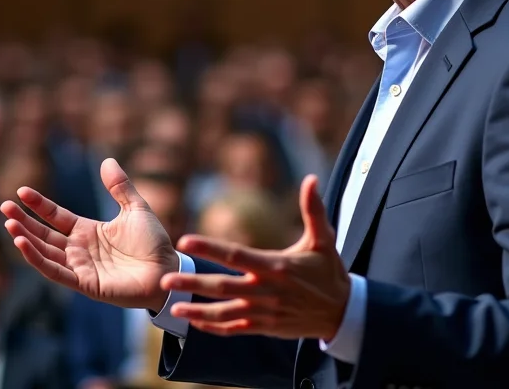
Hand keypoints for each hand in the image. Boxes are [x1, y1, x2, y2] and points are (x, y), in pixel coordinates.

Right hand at [1, 158, 176, 310]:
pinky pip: (55, 272)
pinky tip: (22, 244)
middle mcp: (79, 249)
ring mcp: (80, 267)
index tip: (21, 192)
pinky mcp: (84, 284)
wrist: (166, 269)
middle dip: (24, 221)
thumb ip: (119, 187)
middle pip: (44, 234)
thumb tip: (106, 160)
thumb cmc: (153, 243)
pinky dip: (37, 259)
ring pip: (45, 252)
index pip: (56, 216)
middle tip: (4, 207)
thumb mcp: (136, 208)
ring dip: (26, 239)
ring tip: (9, 224)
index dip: (39, 205)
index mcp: (88, 231)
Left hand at [161, 175, 350, 339]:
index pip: (237, 255)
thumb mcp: (324, 241)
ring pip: (225, 313)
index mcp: (276, 267)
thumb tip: (311, 179)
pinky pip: (236, 329)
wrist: (343, 313)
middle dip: (194, 282)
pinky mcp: (266, 327)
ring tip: (172, 307)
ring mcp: (265, 312)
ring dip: (198, 311)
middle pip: (224, 287)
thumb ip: (313, 210)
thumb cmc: (329, 273)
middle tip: (166, 278)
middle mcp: (267, 291)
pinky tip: (195, 322)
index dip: (210, 248)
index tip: (185, 240)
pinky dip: (215, 327)